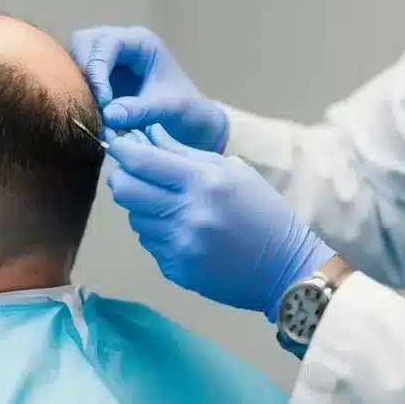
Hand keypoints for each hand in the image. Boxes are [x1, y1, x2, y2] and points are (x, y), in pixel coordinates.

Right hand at [69, 25, 227, 150]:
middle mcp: (121, 45)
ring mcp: (109, 61)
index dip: (98, 70)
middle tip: (90, 103)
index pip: (107, 44)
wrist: (193, 127)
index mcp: (141, 42)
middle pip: (83, 42)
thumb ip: (141, 110)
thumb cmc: (188, 113)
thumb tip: (108, 114)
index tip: (103, 101)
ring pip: (75, 59)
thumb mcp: (171, 111)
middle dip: (82, 72)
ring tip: (91, 111)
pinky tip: (91, 115)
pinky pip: (78, 79)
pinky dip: (80, 95)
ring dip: (78, 84)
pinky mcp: (101, 79)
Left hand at [105, 127, 333, 320]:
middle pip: (126, 190)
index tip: (119, 144)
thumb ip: (183, 152)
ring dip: (143, 207)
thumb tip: (146, 134)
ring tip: (170, 205)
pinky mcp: (176, 269)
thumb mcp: (231, 170)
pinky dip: (158, 232)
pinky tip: (183, 231)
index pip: (141, 161)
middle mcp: (187, 213)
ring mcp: (179, 245)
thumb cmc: (262, 211)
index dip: (122, 149)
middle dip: (122, 177)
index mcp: (203, 182)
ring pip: (134, 218)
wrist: (285, 267)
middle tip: (132, 173)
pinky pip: (149, 243)